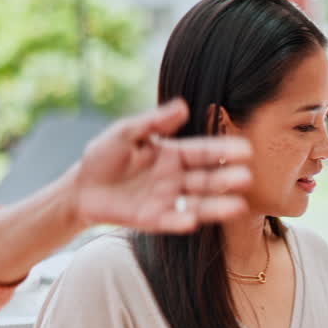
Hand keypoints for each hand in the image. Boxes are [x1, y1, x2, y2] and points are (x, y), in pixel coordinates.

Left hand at [72, 99, 252, 233]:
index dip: (223, 150)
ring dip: (216, 206)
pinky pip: (171, 220)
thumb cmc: (104, 155)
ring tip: (237, 206)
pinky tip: (192, 220)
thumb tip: (183, 106)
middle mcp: (175, 179)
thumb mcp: (126, 132)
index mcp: (172, 154)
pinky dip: (181, 220)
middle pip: (206, 179)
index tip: (245, 149)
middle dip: (226, 179)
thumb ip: (154, 122)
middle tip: (246, 177)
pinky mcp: (153, 219)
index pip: (202, 152)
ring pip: (197, 203)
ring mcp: (167, 200)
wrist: (81, 187)